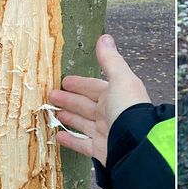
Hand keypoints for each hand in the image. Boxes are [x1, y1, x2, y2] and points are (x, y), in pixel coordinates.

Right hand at [49, 34, 150, 165]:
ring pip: (82, 123)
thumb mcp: (120, 79)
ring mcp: (105, 132)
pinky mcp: (100, 150)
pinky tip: (58, 135)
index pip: (93, 87)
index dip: (80, 83)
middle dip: (69, 99)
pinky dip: (70, 140)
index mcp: (115, 96)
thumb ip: (110, 60)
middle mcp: (110, 113)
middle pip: (85, 104)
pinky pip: (82, 144)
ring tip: (52, 112)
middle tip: (51, 95)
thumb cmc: (128, 109)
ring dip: (68, 117)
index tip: (65, 81)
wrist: (136, 143)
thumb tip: (105, 38)